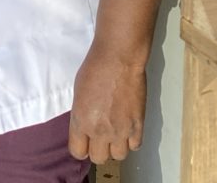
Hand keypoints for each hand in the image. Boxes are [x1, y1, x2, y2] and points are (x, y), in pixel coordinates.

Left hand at [67, 47, 145, 164]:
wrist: (118, 58)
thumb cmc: (94, 69)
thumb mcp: (78, 94)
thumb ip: (81, 115)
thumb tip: (86, 126)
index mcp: (81, 122)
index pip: (78, 152)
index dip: (82, 147)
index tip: (86, 141)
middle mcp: (99, 131)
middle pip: (98, 158)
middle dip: (99, 149)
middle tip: (102, 136)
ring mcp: (120, 130)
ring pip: (119, 156)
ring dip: (117, 146)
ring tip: (117, 132)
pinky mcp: (138, 125)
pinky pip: (135, 146)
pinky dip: (132, 140)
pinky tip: (129, 129)